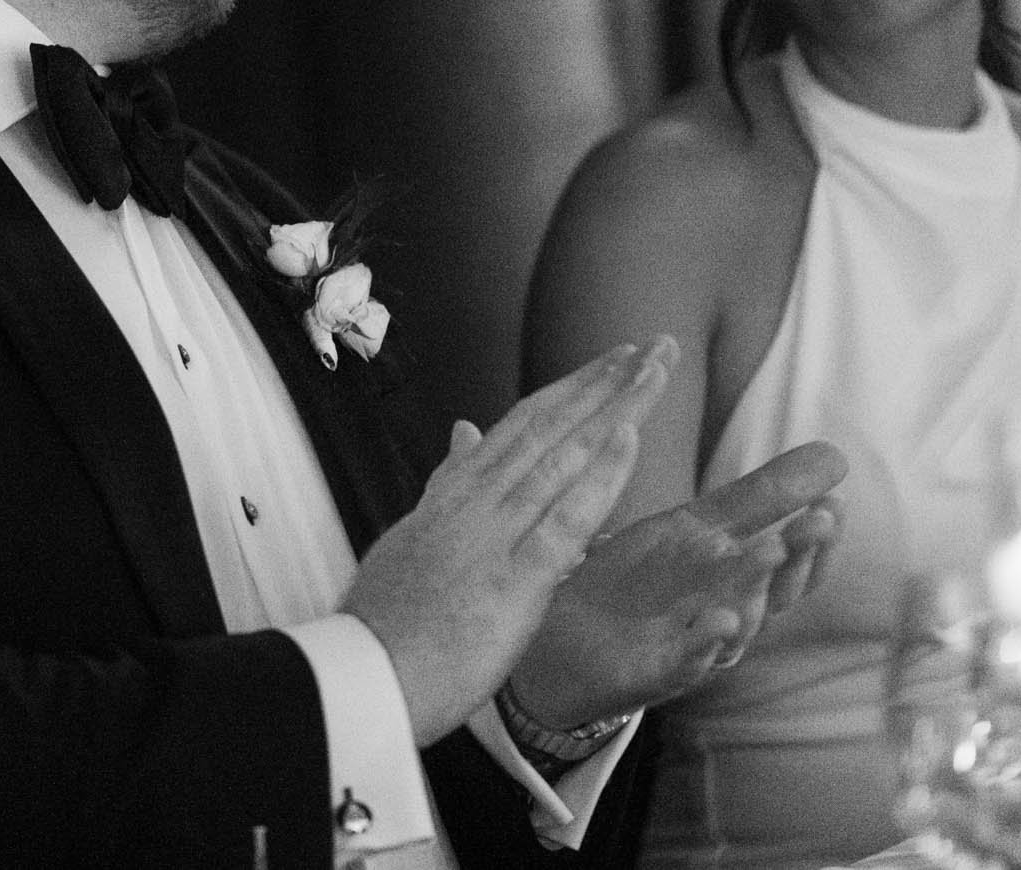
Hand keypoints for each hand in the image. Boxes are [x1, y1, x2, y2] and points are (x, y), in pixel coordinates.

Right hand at [342, 337, 674, 746]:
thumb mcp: (415, 535)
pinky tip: (630, 437)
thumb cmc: (390, 619)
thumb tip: (465, 429)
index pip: (522, 426)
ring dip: (613, 409)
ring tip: (654, 369)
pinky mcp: (511, 579)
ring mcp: (493, 536)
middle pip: (549, 427)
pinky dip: (600, 475)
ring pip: (563, 457)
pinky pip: (565, 519)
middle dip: (603, 383)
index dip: (570, 389)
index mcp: (455, 494)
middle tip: (651, 345)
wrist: (366, 675)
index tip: (611, 362)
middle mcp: (475, 502)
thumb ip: (446, 482)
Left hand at [506, 440, 847, 728]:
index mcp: (742, 584)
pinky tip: (721, 620)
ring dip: (757, 590)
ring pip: (738, 625)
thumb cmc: (640, 580)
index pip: (795, 566)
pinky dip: (707, 643)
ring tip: (771, 549)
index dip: (818, 540)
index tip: (835, 502)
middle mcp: (729, 619)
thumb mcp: (699, 527)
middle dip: (799, 558)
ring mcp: (695, 648)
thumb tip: (836, 455)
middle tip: (820, 519)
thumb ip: (762, 497)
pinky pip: (688, 663)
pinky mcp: (655, 672)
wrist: (565, 635)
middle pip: (776, 593)